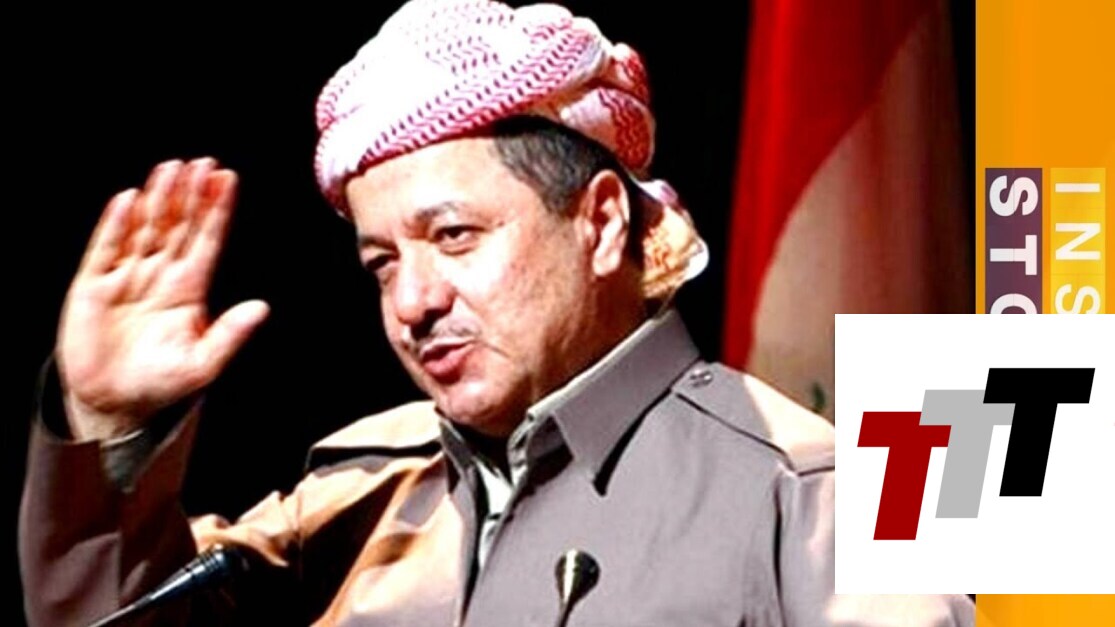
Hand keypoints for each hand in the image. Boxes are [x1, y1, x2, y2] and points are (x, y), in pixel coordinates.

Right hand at [56, 158, 269, 440]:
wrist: (114, 402)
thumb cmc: (162, 383)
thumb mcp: (202, 364)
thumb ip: (230, 335)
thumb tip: (262, 308)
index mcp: (190, 289)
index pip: (207, 240)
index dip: (217, 210)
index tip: (227, 178)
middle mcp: (160, 275)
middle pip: (178, 225)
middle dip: (189, 194)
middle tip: (202, 163)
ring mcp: (127, 277)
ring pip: (145, 228)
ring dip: (157, 199)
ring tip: (170, 168)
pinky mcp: (93, 285)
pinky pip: (105, 248)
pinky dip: (116, 225)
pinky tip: (129, 200)